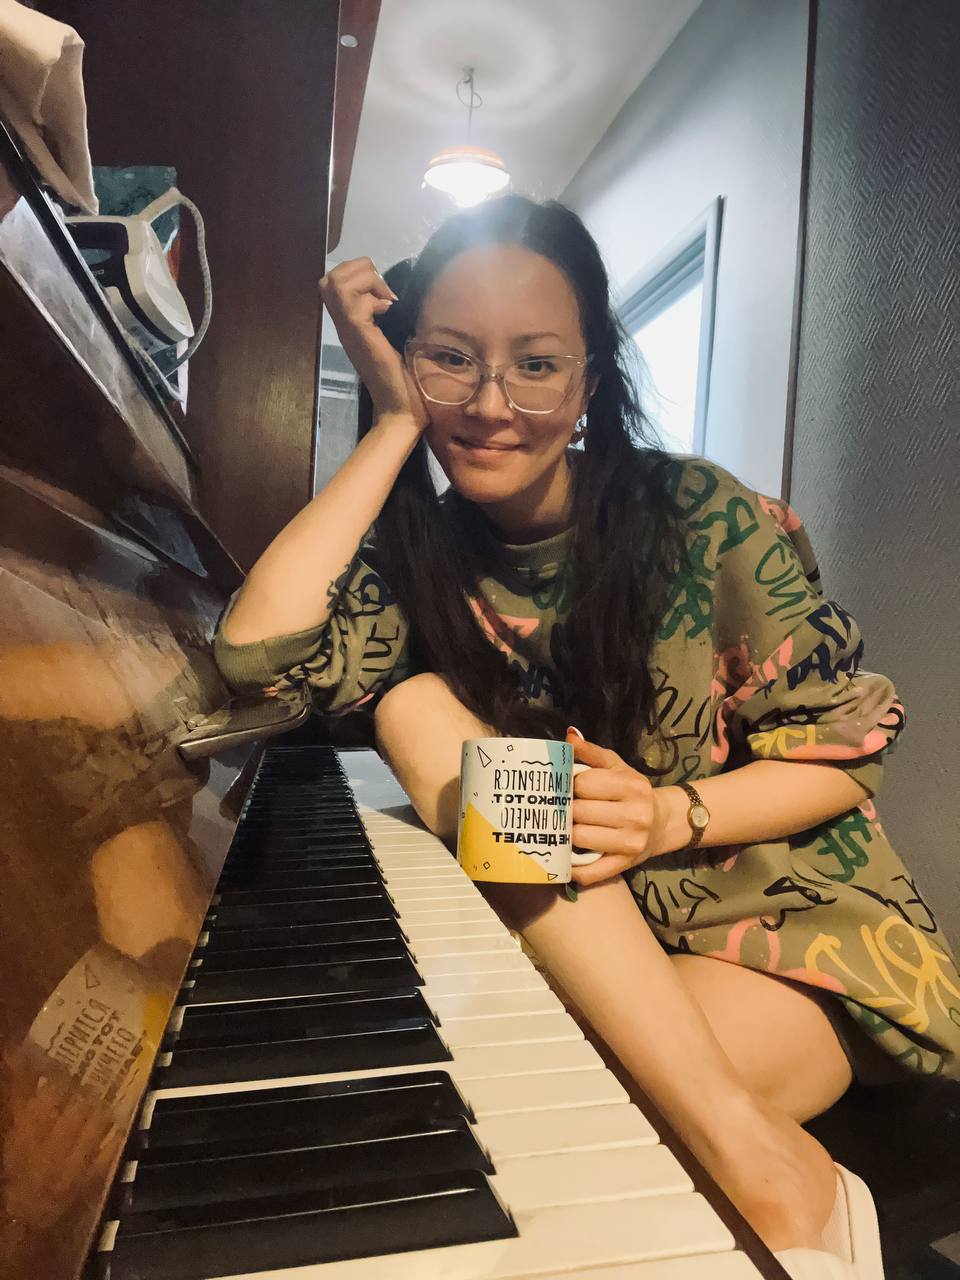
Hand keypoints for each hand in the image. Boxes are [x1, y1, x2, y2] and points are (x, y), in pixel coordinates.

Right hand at [319, 257, 427, 428]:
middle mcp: (344, 325)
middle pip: (329, 278)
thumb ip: (387, 320)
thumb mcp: (393, 341)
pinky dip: (374, 299)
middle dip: (359, 271)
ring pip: (336, 283)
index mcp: (350, 324)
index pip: (334, 282)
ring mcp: (349, 330)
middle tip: (382, 293)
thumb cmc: (403, 381)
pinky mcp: (360, 336)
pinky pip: (354, 303)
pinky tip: (389, 313)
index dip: (359, 274)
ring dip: (366, 281)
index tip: (384, 294)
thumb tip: (394, 298)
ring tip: (385, 301)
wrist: (401, 411)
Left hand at [567, 729, 665, 884]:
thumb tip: (569, 736)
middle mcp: (636, 815)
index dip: (570, 786)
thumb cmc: (632, 792)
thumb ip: (592, 753)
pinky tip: (565, 857)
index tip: (569, 789)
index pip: (583, 784)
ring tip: (567, 827)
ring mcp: (631, 843)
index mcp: (632, 786)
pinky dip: (572, 868)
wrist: (663, 823)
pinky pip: (589, 872)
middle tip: (565, 809)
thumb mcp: (617, 767)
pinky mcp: (624, 866)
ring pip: (579, 838)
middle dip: (567, 810)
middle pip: (578, 812)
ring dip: (567, 834)